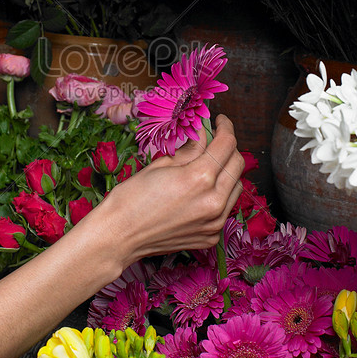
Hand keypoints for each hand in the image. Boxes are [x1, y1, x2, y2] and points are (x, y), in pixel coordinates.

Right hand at [97, 114, 245, 261]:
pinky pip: (226, 209)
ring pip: (237, 187)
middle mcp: (213, 202)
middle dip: (229, 147)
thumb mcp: (160, 164)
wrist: (119, 236)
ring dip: (227, 172)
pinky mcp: (211, 236)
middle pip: (238, 164)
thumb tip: (204, 133)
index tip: (220, 121)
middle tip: (215, 141)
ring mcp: (214, 222)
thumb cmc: (132, 198)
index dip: (225, 127)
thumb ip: (190, 148)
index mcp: (199, 178)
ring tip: (209, 166)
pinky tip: (201, 192)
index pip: (227, 144)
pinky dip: (219, 196)